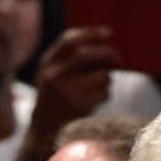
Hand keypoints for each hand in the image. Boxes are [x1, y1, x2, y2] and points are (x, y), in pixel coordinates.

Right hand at [27, 26, 119, 148]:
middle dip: (107, 53)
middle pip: (87, 55)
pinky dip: (106, 93)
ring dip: (107, 78)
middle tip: (117, 58)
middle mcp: (53, 76)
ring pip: (101, 75)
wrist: (43, 127)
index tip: (108, 33)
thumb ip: (70, 56)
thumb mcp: (53, 71)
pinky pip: (104, 93)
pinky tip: (96, 99)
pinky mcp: (79, 107)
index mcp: (47, 63)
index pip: (69, 40)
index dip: (90, 33)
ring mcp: (66, 92)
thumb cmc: (54, 94)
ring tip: (100, 85)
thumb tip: (106, 43)